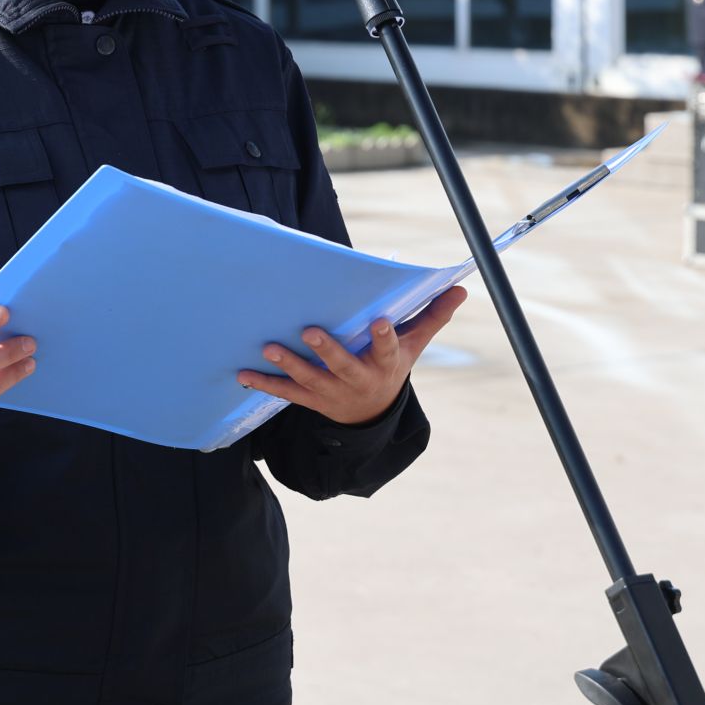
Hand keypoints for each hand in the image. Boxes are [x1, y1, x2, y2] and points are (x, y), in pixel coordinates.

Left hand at [237, 286, 467, 425]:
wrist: (372, 415)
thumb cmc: (391, 367)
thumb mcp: (414, 345)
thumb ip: (432, 316)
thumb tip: (460, 289)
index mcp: (385, 364)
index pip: (388, 349)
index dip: (385, 336)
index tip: (380, 320)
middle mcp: (358, 380)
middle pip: (342, 365)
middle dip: (326, 350)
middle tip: (309, 331)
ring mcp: (332, 393)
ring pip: (309, 379)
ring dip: (288, 364)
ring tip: (269, 347)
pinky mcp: (311, 400)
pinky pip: (287, 392)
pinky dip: (265, 383)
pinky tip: (244, 373)